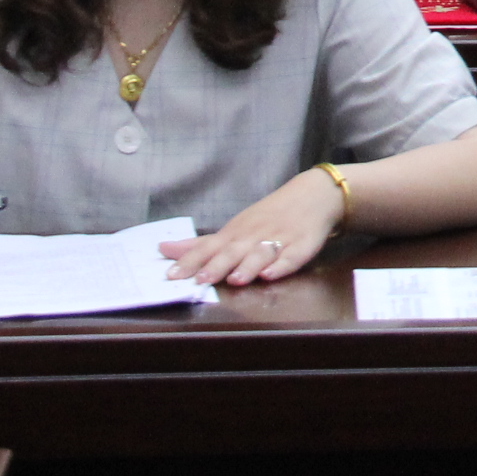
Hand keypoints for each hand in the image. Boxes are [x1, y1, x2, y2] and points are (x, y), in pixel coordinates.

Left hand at [164, 168, 349, 287]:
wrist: (313, 195)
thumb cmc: (267, 216)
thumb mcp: (233, 228)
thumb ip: (200, 244)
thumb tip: (163, 249)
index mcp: (234, 233)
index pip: (208, 248)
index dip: (190, 262)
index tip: (171, 275)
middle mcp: (253, 236)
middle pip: (232, 252)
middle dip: (216, 265)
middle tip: (200, 280)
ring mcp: (278, 240)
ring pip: (260, 255)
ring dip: (247, 266)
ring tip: (235, 279)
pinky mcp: (302, 246)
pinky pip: (291, 257)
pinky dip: (281, 266)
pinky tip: (271, 274)